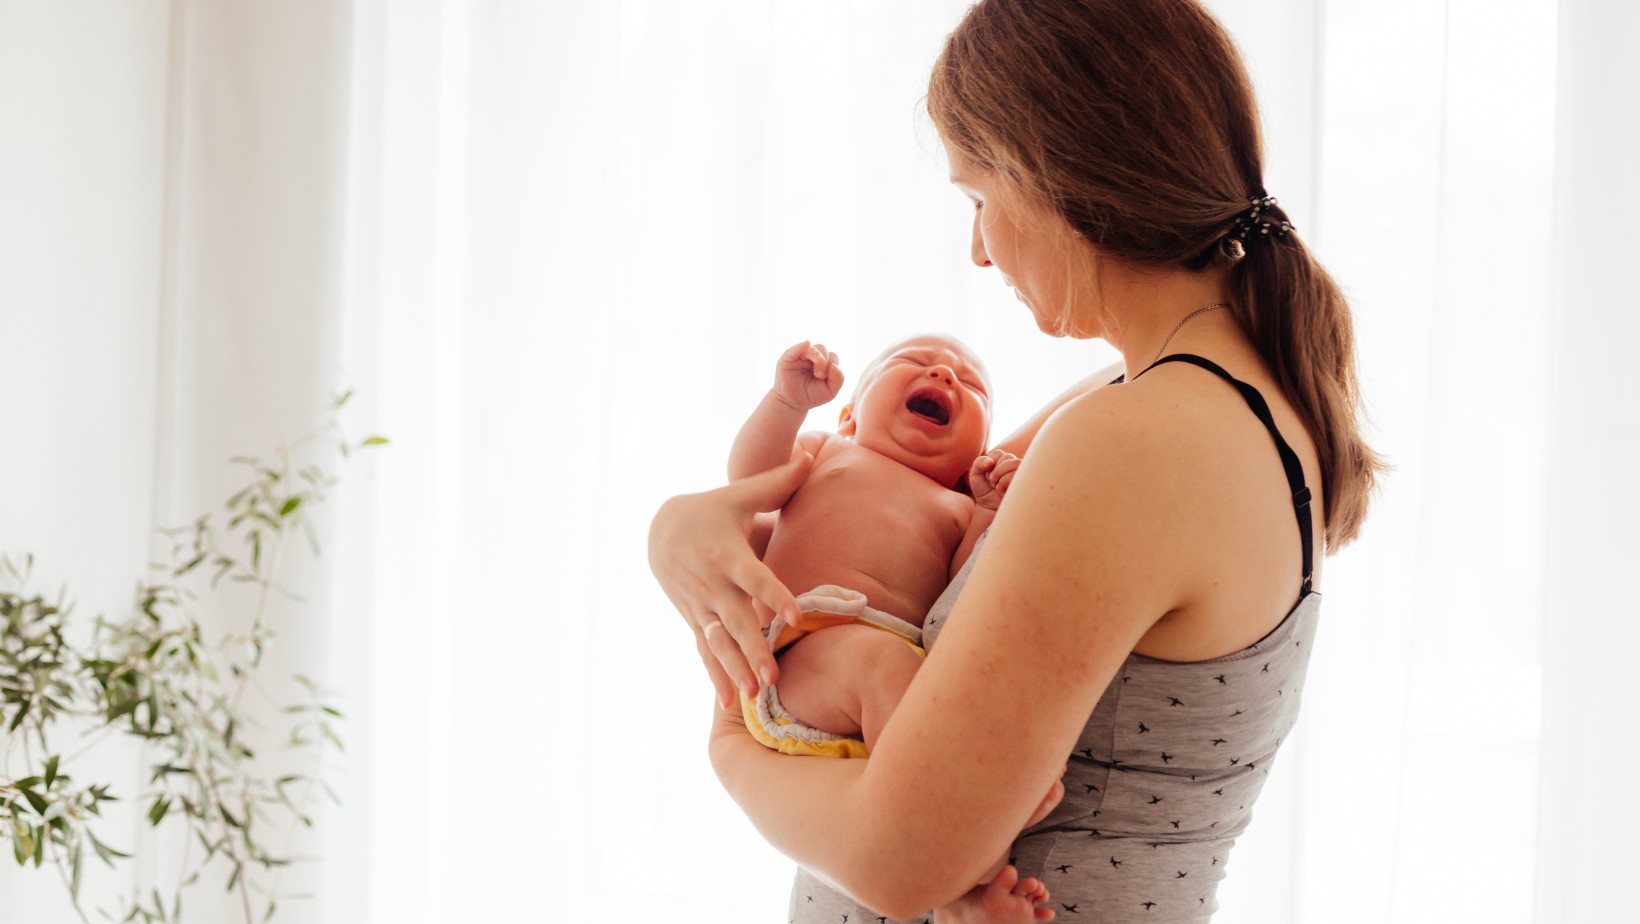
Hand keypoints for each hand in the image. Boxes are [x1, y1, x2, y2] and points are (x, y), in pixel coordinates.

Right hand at [649, 451, 812, 707]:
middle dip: (752, 649)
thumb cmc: (711, 510)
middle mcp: (713, 586)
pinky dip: (716, 677)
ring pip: (718, 643)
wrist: (660, 530)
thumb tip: (809, 454)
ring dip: (735, 670)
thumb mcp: (738, 494)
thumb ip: (776, 481)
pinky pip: (705, 653)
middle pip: (735, 621)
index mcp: (727, 554)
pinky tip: (731, 704)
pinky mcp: (694, 621)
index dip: (773, 596)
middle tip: (773, 676)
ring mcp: (701, 607)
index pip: (754, 578)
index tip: (795, 615)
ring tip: (754, 696)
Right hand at [772, 341, 843, 410]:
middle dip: (824, 362)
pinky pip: (795, 349)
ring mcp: (800, 356)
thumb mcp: (830, 391)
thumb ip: (838, 379)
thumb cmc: (812, 395)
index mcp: (824, 363)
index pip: (832, 356)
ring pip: (811, 348)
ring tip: (816, 373)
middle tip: (819, 376)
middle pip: (823, 349)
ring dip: (816, 357)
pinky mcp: (788, 358)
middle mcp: (812, 357)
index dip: (832, 365)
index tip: (825, 378)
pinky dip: (801, 346)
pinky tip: (806, 344)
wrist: (794, 403)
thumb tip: (835, 366)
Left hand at [969, 449, 1021, 510]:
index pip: (998, 453)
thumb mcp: (975, 474)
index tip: (986, 475)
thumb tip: (990, 461)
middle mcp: (1013, 467)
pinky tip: (1000, 489)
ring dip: (1001, 473)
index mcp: (1002, 462)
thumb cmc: (984, 491)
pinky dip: (1005, 480)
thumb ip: (979, 462)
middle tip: (991, 481)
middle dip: (996, 469)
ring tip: (995, 485)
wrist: (988, 509)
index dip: (990, 462)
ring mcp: (1020, 475)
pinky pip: (1018, 473)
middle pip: (1008, 456)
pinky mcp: (1024, 484)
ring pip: (1016, 462)